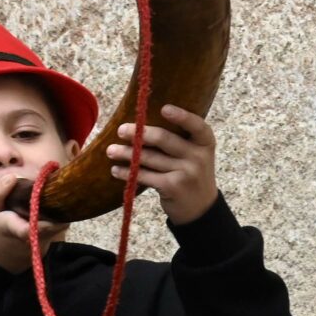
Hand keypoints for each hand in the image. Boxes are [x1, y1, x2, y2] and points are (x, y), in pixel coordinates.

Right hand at [0, 174, 68, 273]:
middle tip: (50, 191)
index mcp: (19, 230)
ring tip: (41, 202)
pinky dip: (46, 225)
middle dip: (57, 206)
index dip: (54, 213)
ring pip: (56, 228)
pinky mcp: (41, 254)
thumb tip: (13, 177)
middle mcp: (34, 242)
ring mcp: (39, 249)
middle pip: (57, 222)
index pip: (40, 226)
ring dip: (51, 215)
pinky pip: (50, 235)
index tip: (56, 197)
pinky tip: (35, 218)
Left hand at [107, 104, 218, 224]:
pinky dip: (127, 172)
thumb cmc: (189, 173)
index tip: (164, 108)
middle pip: (164, 139)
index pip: (197, 125)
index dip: (181, 116)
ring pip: (149, 157)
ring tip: (110, 150)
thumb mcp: (194, 155)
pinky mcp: (172, 187)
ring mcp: (186, 173)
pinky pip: (144, 175)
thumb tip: (140, 126)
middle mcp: (198, 157)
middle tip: (121, 130)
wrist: (200, 207)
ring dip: (126, 153)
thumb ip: (178, 140)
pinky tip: (116, 169)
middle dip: (139, 133)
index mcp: (205, 143)